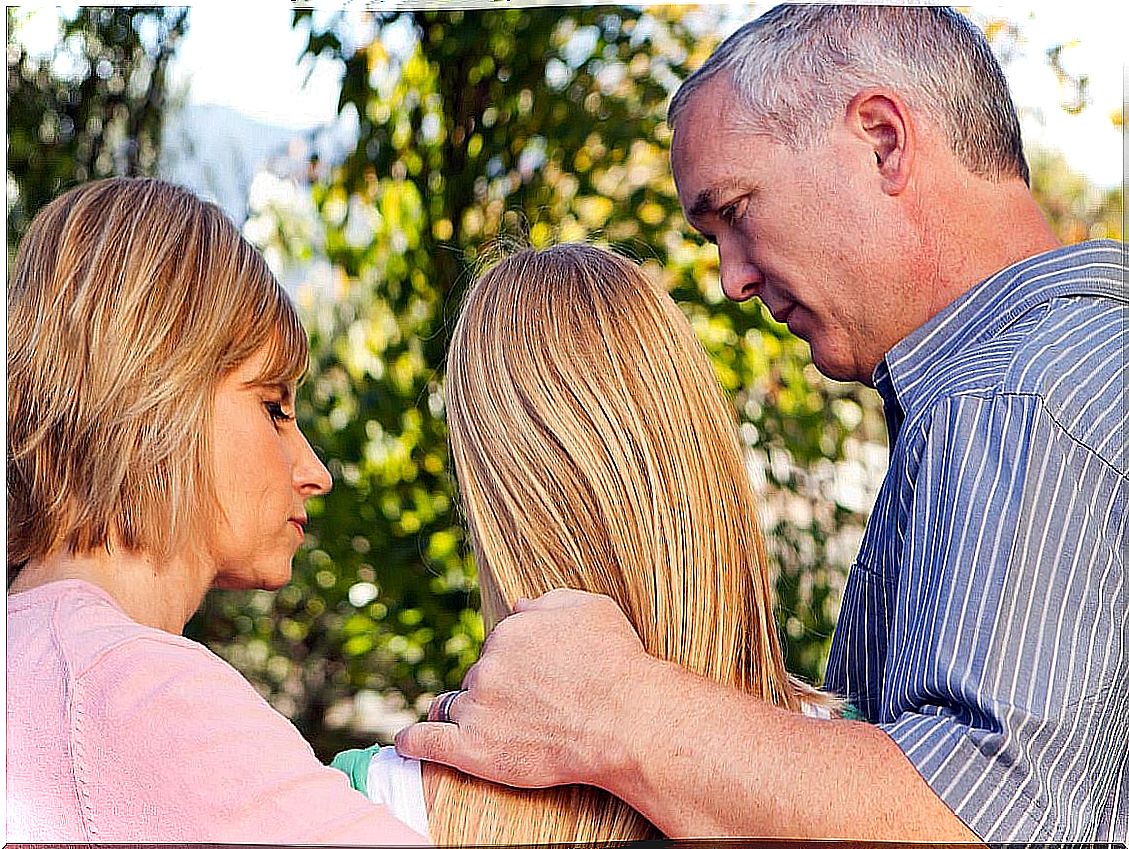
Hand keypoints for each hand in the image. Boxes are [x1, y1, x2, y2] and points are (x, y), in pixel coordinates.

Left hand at [395, 588, 655, 788]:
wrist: (627, 721)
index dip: (521, 663)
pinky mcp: (473, 749)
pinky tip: (407, 741)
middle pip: (480, 675)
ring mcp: (478, 707)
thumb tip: (518, 603)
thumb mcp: (592, 608)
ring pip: (457, 704)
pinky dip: (414, 740)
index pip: (501, 645)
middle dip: (499, 688)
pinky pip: (428, 741)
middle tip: (536, 708)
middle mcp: (488, 665)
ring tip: (494, 727)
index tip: (541, 678)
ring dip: (470, 712)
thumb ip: (549, 601)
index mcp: (511, 631)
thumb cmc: (617, 664)